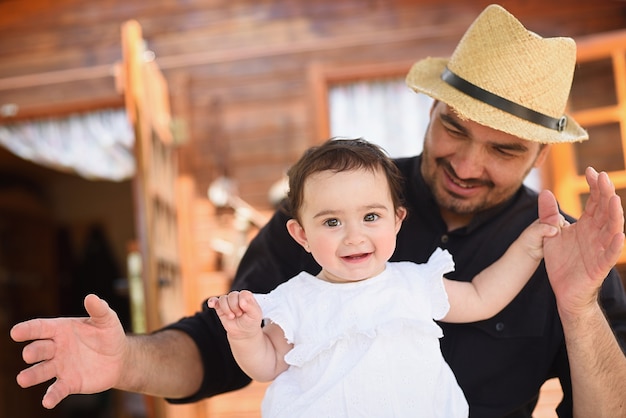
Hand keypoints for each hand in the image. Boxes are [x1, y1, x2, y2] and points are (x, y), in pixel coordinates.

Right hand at [10, 294, 126, 408]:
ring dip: (32, 375)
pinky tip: (47, 402)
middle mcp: (55, 348)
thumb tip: (91, 297)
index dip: (28, 329)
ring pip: (41, 371)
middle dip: (33, 351)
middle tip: (30, 354)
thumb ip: (99, 309)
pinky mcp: (68, 383)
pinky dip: (51, 396)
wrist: (119, 358)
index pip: (40, 328)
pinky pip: (57, 390)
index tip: (16, 332)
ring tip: (23, 379)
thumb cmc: (108, 334)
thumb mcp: (107, 320)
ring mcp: (60, 367)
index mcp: (60, 329)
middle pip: (39, 349)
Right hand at [208, 290, 262, 339]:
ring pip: (223, 299)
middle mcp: (237, 297)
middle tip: (238, 315)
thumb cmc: (251, 322)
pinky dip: (212, 301)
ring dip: (226, 309)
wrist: (243, 332)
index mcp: (246, 296)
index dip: (242, 302)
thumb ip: (251, 306)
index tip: (244, 311)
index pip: (243, 294)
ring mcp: (228, 302)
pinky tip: (211, 304)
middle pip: (232, 295)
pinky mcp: (220, 308)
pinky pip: (214, 301)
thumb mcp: (255, 315)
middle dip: (234, 307)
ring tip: (231, 317)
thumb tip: (242, 301)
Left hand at [539, 167, 624, 315]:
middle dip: (605, 194)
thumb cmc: (561, 261)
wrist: (563, 290)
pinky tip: (619, 236)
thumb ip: (548, 214)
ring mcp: (600, 249)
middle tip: (602, 178)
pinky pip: (609, 255)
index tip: (590, 170)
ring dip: (614, 215)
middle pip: (605, 211)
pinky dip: (615, 246)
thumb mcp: (550, 233)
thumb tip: (545, 192)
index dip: (594, 186)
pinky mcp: (599, 266)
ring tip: (614, 200)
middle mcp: (596, 234)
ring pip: (612, 230)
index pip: (594, 201)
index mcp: (586, 225)